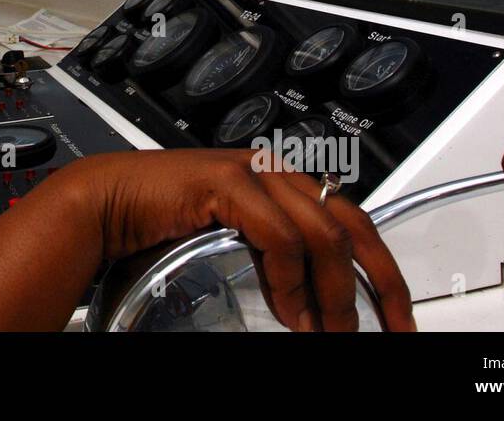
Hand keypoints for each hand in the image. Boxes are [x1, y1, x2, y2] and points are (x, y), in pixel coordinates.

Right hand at [68, 148, 414, 331]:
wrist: (105, 204)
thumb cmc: (159, 225)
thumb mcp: (235, 247)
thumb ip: (275, 263)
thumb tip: (312, 310)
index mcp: (282, 183)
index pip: (354, 223)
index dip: (383, 274)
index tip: (398, 320)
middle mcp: (276, 171)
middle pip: (353, 224)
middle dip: (380, 284)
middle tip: (389, 331)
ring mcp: (254, 172)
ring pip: (324, 233)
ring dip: (334, 293)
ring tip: (329, 331)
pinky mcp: (229, 181)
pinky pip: (280, 235)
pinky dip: (289, 278)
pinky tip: (288, 309)